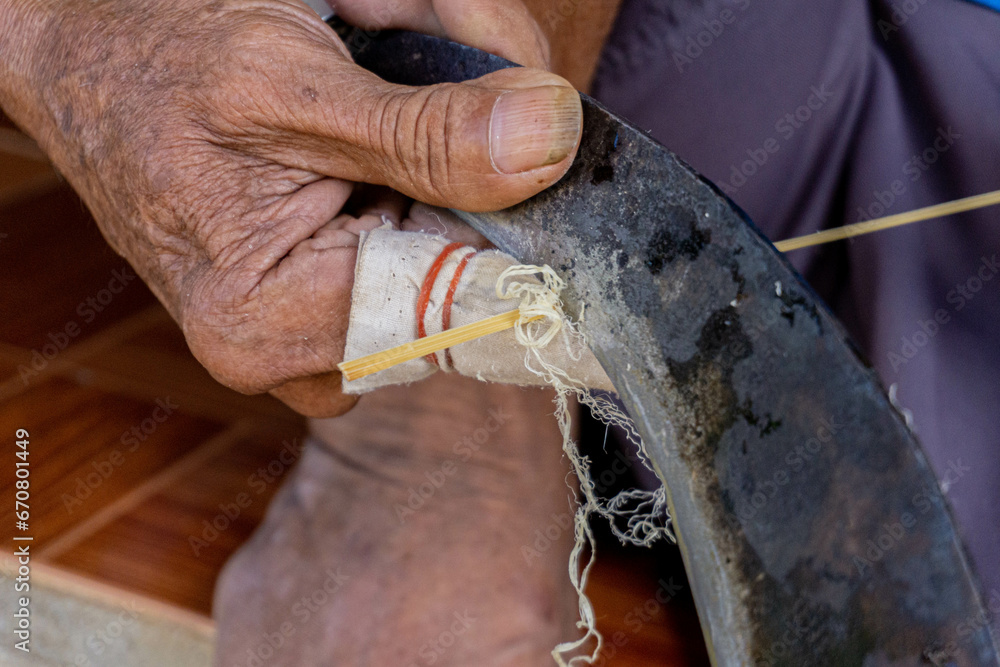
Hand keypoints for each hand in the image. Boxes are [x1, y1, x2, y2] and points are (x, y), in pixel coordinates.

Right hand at [0, 0, 581, 415]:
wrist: (94, 71)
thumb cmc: (161, 71)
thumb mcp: (294, 87)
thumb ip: (427, 131)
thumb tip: (550, 141)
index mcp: (268, 324)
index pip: (457, 305)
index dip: (501, 210)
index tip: (509, 124)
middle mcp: (289, 360)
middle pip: (456, 296)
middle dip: (466, 189)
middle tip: (409, 97)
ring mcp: (307, 347)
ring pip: (444, 283)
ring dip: (441, 194)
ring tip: (371, 124)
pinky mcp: (319, 321)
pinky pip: (414, 279)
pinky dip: (417, 211)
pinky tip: (370, 163)